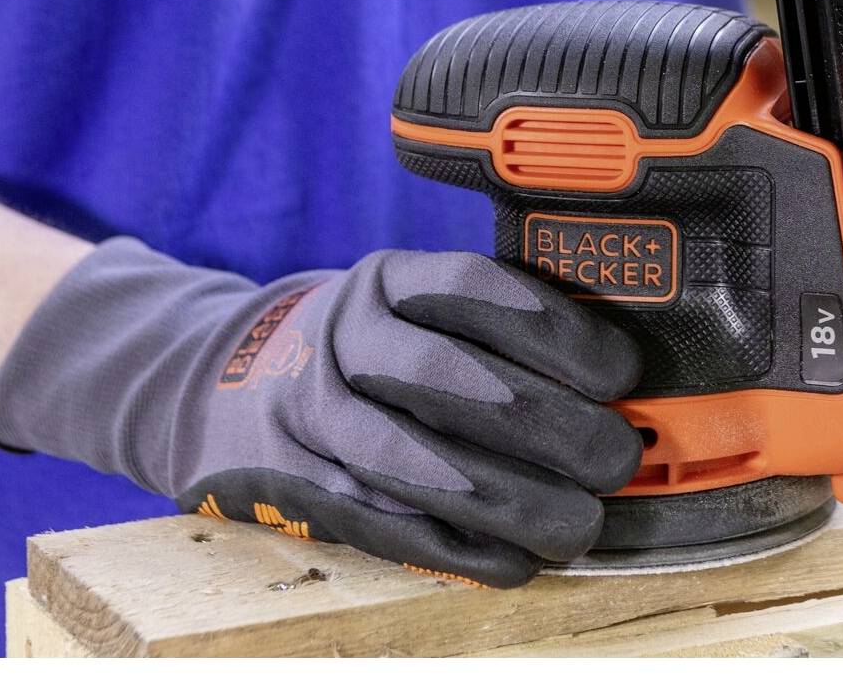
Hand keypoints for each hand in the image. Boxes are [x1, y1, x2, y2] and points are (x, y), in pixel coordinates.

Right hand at [0, 240, 642, 586]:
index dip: (555, 329)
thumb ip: (489, 327)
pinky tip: (518, 561)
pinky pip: (386, 526)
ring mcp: (308, 416)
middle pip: (449, 380)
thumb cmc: (365, 350)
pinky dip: (459, 549)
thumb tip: (621, 376)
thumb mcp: (409, 306)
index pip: (473, 289)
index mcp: (386, 280)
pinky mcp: (293, 489)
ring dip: (512, 501)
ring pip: (416, 464)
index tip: (621, 371)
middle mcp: (340, 338)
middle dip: (547, 426)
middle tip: (615, 457)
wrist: (220, 387)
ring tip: (581, 523)